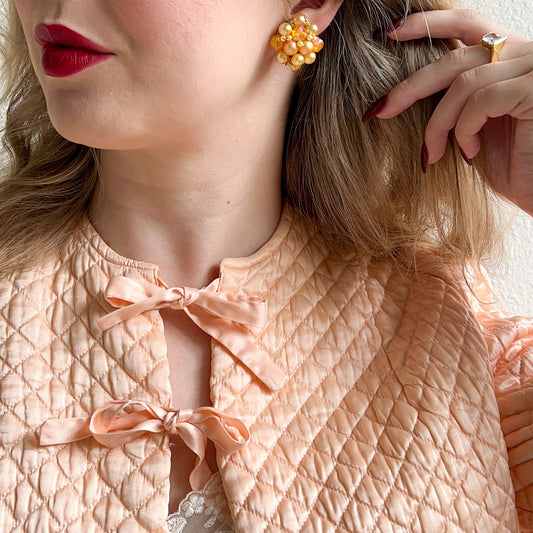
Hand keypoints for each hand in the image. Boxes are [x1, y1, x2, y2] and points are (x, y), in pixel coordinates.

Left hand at [370, 9, 532, 215]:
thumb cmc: (514, 165)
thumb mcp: (478, 127)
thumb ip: (457, 101)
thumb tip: (409, 94)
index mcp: (511, 59)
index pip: (469, 24)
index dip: (429, 24)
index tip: (391, 33)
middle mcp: (526, 54)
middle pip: (457, 57)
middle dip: (411, 86)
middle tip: (381, 110)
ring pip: (463, 83)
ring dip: (437, 124)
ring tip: (432, 154)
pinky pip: (481, 100)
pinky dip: (464, 130)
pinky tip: (469, 154)